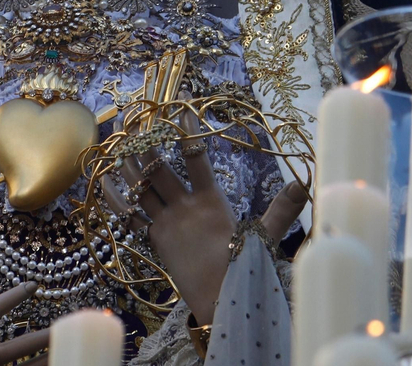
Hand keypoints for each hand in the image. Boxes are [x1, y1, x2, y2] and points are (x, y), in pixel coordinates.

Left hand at [107, 126, 308, 324]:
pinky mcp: (155, 239)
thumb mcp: (264, 236)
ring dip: (127, 162)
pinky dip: (117, 197)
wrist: (218, 304)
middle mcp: (185, 208)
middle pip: (158, 167)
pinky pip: (130, 214)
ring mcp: (166, 223)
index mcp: (211, 202)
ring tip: (117, 139)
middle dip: (143, 141)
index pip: (197, 158)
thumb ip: (283, 208)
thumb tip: (305, 183)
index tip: (179, 107)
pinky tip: (105, 181)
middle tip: (131, 118)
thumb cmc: (243, 270)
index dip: (187, 131)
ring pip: (140, 186)